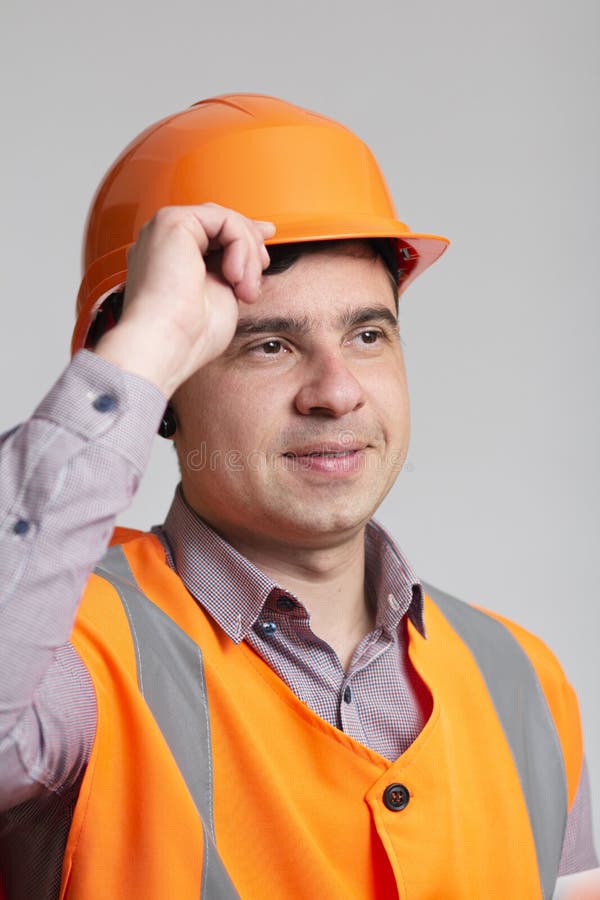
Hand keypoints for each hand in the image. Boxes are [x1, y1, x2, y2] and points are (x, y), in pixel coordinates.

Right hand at [94, 204, 274, 395]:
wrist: (166, 345)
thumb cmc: (188, 334)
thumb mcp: (222, 293)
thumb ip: (235, 266)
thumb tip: (258, 239)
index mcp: (170, 258)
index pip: (213, 232)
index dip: (245, 240)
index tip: (264, 260)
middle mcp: (164, 240)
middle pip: (221, 223)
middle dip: (251, 247)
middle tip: (255, 282)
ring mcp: (166, 228)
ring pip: (228, 221)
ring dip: (249, 255)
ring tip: (245, 289)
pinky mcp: (173, 221)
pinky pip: (226, 220)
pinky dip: (241, 247)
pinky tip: (234, 276)